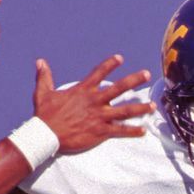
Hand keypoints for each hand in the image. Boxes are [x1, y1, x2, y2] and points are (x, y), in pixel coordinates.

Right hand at [33, 55, 152, 153]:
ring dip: (140, 108)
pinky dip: (132, 131)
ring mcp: (99, 116)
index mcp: (83, 91)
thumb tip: (40, 61)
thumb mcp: (43, 93)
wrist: (46, 135)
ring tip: (153, 106)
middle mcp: (94, 101)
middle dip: (134, 80)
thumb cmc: (44, 115)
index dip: (110, 64)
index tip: (120, 58)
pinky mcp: (100, 131)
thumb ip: (44, 76)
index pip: (99, 73)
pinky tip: (142, 130)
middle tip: (147, 74)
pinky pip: (119, 131)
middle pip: (119, 88)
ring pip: (124, 110)